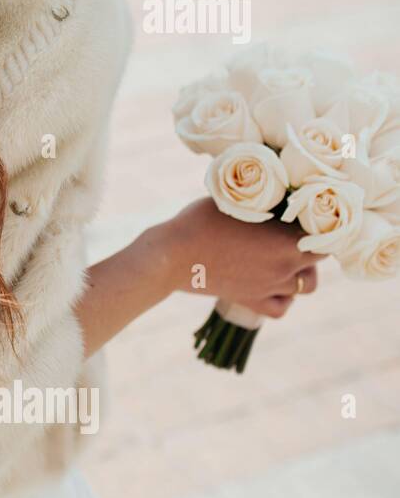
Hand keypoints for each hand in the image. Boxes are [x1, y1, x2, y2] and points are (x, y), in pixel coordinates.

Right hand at [151, 198, 320, 318]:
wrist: (170, 255)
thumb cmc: (199, 221)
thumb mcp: (235, 200)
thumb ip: (262, 201)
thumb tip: (276, 189)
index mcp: (288, 240)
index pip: (326, 234)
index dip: (320, 224)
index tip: (307, 216)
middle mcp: (285, 266)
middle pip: (319, 260)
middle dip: (311, 246)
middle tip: (293, 233)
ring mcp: (269, 286)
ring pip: (306, 286)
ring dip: (301, 273)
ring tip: (285, 260)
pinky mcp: (251, 301)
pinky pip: (281, 308)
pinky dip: (283, 299)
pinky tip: (273, 285)